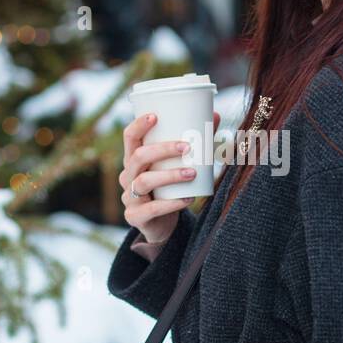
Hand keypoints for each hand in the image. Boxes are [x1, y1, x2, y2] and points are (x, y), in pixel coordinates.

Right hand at [119, 110, 219, 244]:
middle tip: (186, 146)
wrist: (162, 226)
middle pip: (138, 157)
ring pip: (144, 181)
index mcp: (134, 160)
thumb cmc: (169, 189)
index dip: (138, 125)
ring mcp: (129, 197)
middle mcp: (127, 176)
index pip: (129, 138)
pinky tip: (189, 199)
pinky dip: (172, 203)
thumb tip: (216, 115)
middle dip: (162, 149)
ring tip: (192, 173)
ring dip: (170, 175)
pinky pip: (153, 209)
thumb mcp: (177, 167)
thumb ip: (196, 143)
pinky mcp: (135, 217)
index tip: (155, 115)